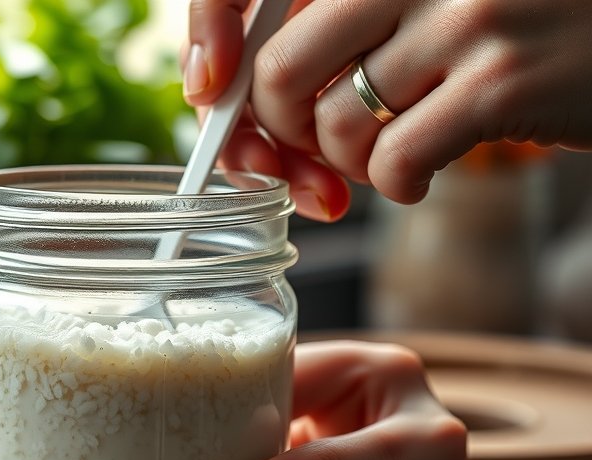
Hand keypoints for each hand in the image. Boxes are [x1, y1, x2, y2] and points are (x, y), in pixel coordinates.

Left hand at [186, 0, 591, 215]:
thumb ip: (327, 26)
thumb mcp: (413, 1)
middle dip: (279, 135)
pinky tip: (421, 176)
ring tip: (383, 156)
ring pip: (334, 125)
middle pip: (279, 72)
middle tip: (308, 152)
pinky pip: (393, 162)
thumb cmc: (505, 25)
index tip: (210, 88)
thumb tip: (218, 93)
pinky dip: (395, 186)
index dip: (208, 32)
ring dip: (343, 167)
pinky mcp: (499, 81)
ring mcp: (463, 16)